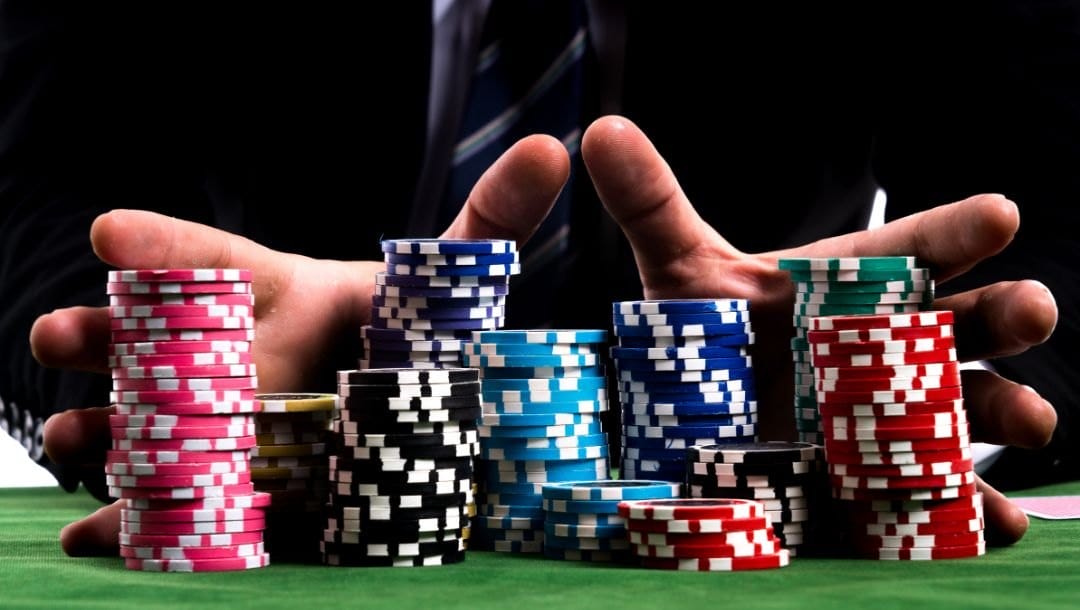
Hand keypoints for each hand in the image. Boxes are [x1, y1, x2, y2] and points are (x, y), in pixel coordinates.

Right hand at [33, 135, 571, 555]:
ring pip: (142, 420)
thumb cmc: (406, 339)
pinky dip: (128, 526)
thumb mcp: (448, 286)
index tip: (109, 231)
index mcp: (278, 295)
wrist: (398, 418)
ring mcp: (219, 420)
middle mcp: (232, 351)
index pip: (214, 258)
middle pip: (154, 342)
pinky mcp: (228, 491)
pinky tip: (94, 536)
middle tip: (58, 334)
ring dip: (98, 428)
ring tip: (69, 438)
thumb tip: (553, 147)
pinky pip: (167, 507)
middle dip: (101, 336)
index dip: (165, 246)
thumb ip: (490, 224)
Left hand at [581, 115, 1057, 545]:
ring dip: (1006, 410)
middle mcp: (889, 347)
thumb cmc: (706, 337)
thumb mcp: (679, 271)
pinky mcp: (886, 483)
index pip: (914, 247)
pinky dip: (972, 510)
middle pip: (965, 322)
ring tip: (1029, 420)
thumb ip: (650, 205)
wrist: (695, 423)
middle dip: (1004, 313)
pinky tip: (993, 519)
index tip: (998, 214)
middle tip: (1031, 309)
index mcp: (852, 286)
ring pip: (971, 406)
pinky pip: (941, 494)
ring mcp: (896, 417)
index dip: (955, 231)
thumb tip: (601, 131)